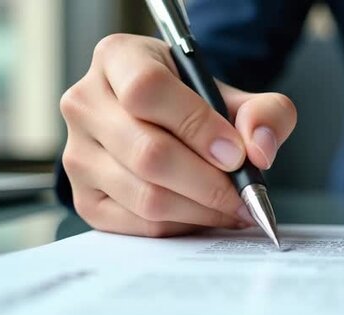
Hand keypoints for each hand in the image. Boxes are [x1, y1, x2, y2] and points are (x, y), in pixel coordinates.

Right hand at [60, 34, 296, 236]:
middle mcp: (85, 103)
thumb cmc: (194, 106)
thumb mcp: (235, 96)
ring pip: (145, 196)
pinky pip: (139, 224)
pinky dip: (183, 226)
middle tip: (245, 194)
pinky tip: (206, 215)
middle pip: (148, 153)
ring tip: (234, 207)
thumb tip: (259, 149)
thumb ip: (265, 112)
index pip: (147, 90)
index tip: (236, 153)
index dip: (197, 126)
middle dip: (209, 182)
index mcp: (117, 58)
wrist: (164, 127)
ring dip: (202, 210)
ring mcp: (77, 153)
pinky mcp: (84, 198)